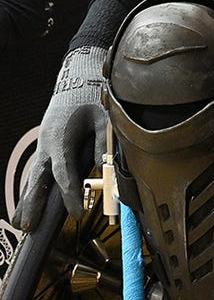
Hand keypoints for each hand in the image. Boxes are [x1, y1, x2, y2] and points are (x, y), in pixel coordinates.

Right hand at [16, 46, 109, 228]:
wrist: (76, 77)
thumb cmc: (92, 96)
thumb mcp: (104, 116)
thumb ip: (104, 142)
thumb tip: (105, 167)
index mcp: (62, 139)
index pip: (65, 174)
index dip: (70, 194)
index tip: (77, 212)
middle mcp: (47, 145)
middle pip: (39, 180)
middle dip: (33, 205)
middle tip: (28, 227)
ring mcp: (43, 145)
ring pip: (33, 177)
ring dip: (27, 200)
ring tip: (19, 224)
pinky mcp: (44, 145)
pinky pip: (35, 171)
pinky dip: (30, 188)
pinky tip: (25, 205)